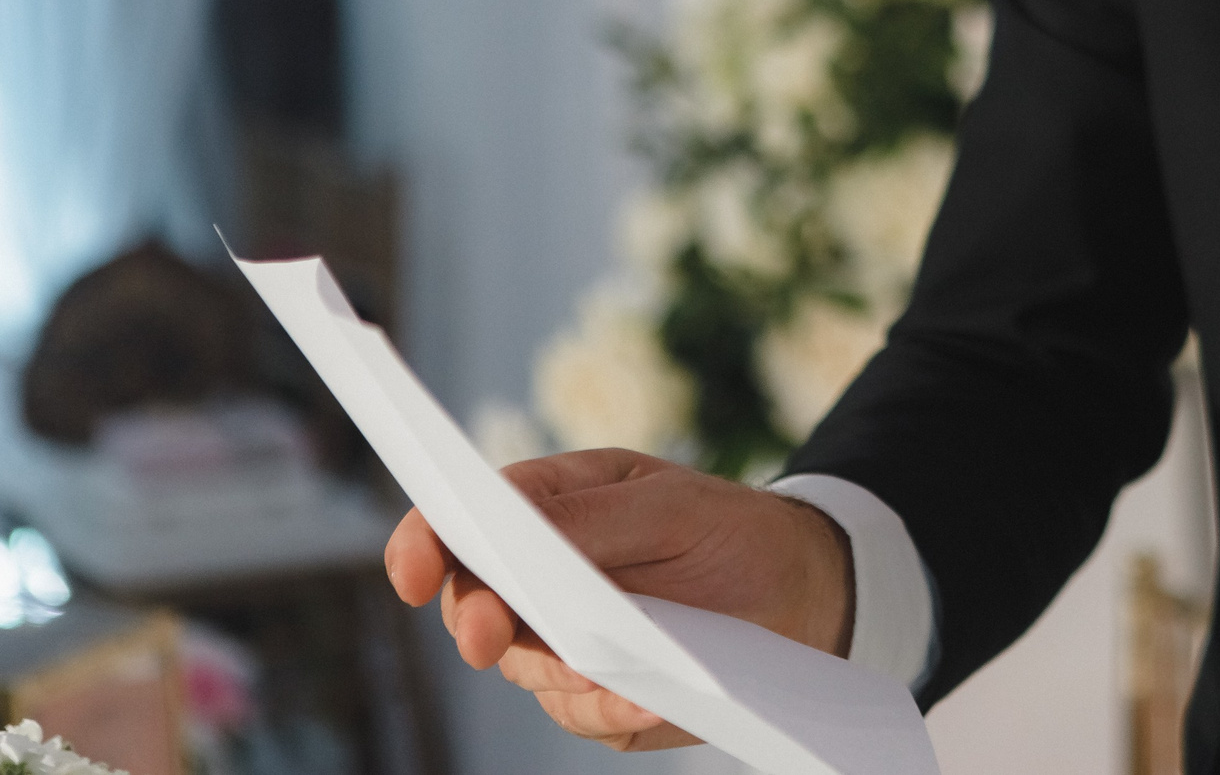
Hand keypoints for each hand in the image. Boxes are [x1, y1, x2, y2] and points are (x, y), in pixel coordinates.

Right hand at [384, 449, 853, 748]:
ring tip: (612, 662)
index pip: (464, 522)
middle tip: (489, 632)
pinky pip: (579, 712)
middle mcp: (543, 578)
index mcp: (553, 509)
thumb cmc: (733, 530)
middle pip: (472, 604)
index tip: (413, 567)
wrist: (805, 595)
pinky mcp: (598, 697)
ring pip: (522, 667)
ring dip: (558, 667)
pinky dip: (607, 705)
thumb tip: (521, 539)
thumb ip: (594, 518)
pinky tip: (645, 695)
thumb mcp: (673, 506)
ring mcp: (565, 642)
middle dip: (477, 619)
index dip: (424, 543)